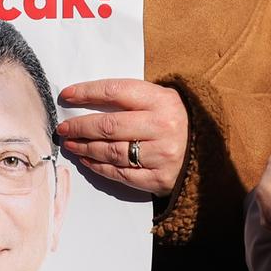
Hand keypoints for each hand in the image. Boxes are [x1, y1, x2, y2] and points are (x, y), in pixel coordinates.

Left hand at [55, 79, 188, 196]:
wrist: (207, 151)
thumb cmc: (177, 120)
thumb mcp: (162, 99)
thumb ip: (132, 98)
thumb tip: (88, 100)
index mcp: (162, 100)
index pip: (116, 92)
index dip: (88, 93)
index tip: (67, 95)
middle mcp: (162, 127)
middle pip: (109, 125)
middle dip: (80, 126)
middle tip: (63, 127)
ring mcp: (161, 155)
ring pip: (112, 152)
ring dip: (85, 147)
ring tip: (71, 143)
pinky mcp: (158, 178)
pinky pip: (120, 174)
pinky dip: (99, 166)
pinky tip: (87, 159)